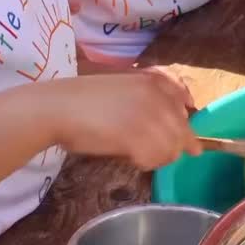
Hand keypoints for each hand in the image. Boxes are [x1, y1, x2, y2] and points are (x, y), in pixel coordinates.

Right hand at [54, 67, 199, 169]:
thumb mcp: (125, 87)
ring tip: (138, 154)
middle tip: (150, 151)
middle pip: (182, 131)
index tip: (183, 136)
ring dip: (157, 156)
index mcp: (154, 81)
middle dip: (172, 146)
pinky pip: (154, 159)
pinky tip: (130, 157)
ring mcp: (149, 115)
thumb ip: (151, 99)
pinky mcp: (137, 136)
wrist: (59, 107)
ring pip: (171, 149)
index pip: (185, 103)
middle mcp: (157, 95)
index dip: (185, 123)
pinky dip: (144, 163)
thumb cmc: (86, 100)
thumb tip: (179, 121)